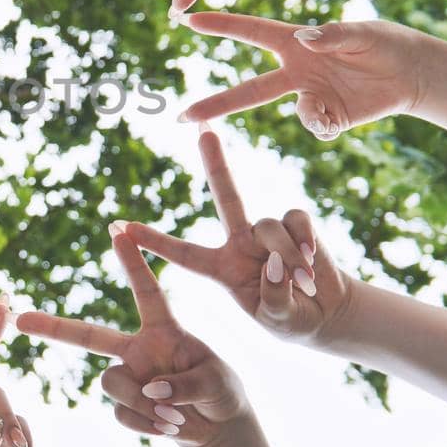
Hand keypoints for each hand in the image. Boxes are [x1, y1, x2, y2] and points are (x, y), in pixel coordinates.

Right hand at [16, 231, 251, 446]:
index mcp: (163, 330)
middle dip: (54, 327)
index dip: (132, 261)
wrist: (216, 429)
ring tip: (175, 416)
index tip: (117, 229)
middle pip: (89, 336)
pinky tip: (170, 427)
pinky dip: (147, 425)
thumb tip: (152, 390)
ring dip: (142, 403)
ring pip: (113, 384)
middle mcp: (138, 349)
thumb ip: (187, 384)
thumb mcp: (216, 383)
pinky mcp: (126, 406)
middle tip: (21, 320)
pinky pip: (122, 414)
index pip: (146, 291)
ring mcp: (129, 378)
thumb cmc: (221, 392)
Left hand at [128, 130, 354, 344]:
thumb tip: (276, 261)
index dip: (154, 241)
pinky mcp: (296, 224)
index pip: (183, 253)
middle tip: (202, 127)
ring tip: (304, 281)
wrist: (326, 313)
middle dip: (216, 162)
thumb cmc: (292, 319)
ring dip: (286, 252)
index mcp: (221, 269)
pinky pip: (295, 219)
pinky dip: (303, 238)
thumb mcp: (278, 320)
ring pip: (268, 224)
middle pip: (227, 197)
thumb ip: (275, 298)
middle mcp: (240, 243)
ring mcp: (267, 231)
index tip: (120, 225)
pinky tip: (311, 261)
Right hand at [176, 14, 432, 139]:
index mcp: (297, 43)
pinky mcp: (328, 118)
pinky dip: (324, 124)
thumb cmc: (386, 43)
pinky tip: (340, 116)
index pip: (251, 33)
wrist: (411, 74)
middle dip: (215, 104)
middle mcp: (297, 72)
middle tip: (183, 116)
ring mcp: (311, 96)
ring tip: (334, 103)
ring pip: (293, 113)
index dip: (221, 26)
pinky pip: (316, 128)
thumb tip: (304, 38)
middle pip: (249, 91)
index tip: (188, 19)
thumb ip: (334, 34)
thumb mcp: (364, 33)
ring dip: (312, 112)